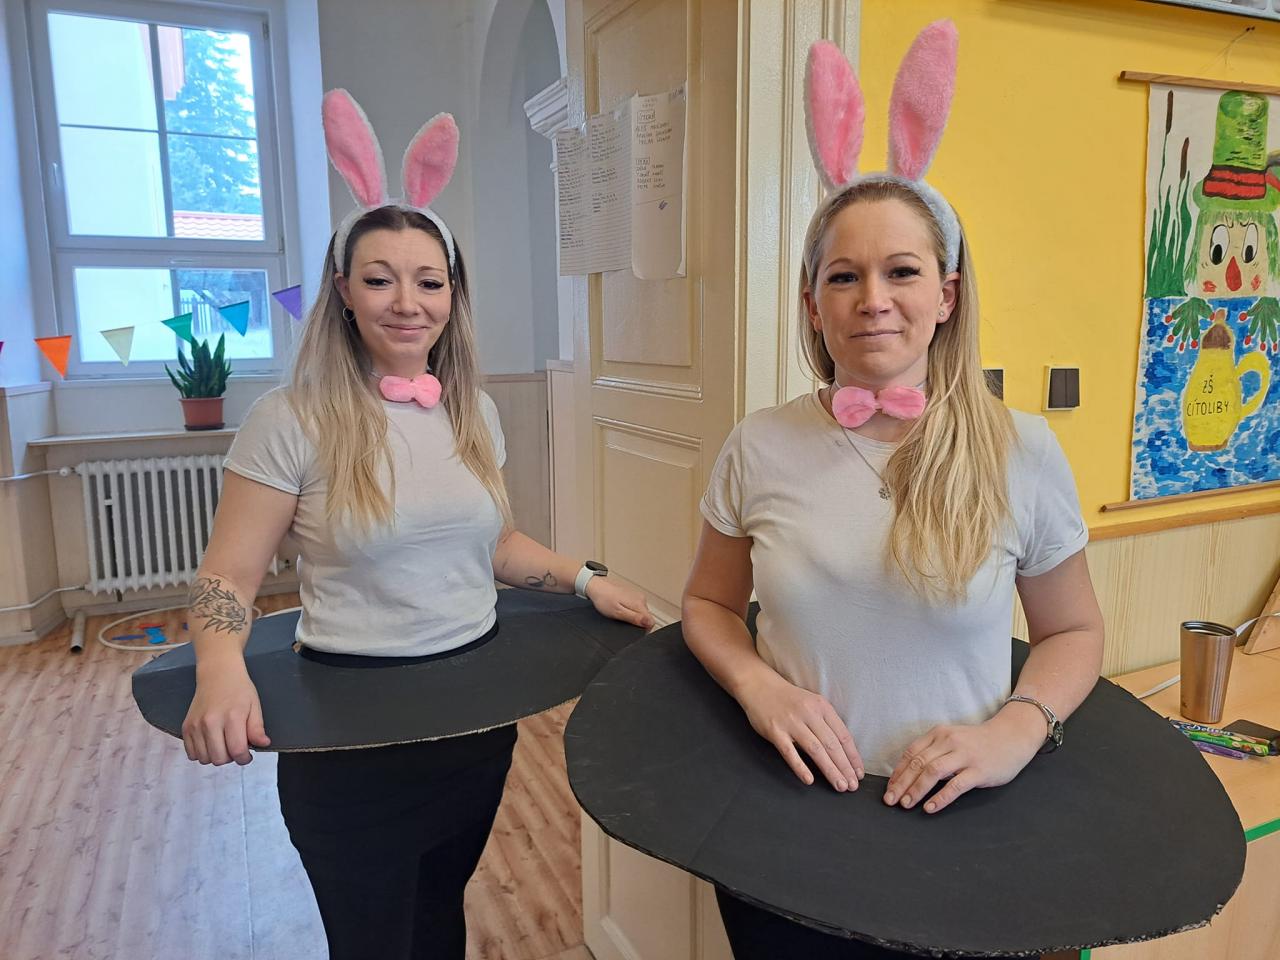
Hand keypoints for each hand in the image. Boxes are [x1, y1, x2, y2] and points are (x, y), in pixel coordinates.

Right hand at [182, 659, 270, 765]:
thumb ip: (257, 728)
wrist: (217, 674)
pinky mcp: (186, 727)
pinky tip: (211, 742)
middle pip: (219, 759)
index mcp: (231, 717)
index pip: (237, 751)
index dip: (244, 758)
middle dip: (231, 758)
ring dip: (216, 756)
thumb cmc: (238, 689)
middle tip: (235, 747)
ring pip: (204, 759)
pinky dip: (202, 753)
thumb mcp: (254, 705)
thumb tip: (263, 744)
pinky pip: (191, 753)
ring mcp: (196, 725)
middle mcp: (211, 722)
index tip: (247, 755)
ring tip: (223, 743)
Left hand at [585, 576, 654, 628]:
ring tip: (619, 612)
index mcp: (639, 603)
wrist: (596, 586)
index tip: (632, 628)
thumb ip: (635, 618)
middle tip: (622, 619)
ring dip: (632, 615)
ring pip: (641, 612)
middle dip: (636, 622)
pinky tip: (619, 607)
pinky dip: (629, 610)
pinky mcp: (633, 594)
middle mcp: (641, 598)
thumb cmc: (604, 599)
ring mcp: (637, 595)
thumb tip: (649, 623)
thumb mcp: (618, 613)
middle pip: (646, 617)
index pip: (651, 621)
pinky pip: (636, 606)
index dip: (643, 629)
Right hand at [734, 670, 863, 791]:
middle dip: (845, 767)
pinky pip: (789, 752)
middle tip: (852, 786)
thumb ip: (826, 723)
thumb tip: (842, 751)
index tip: (859, 773)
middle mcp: (809, 713)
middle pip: (832, 745)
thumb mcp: (812, 704)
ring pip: (815, 750)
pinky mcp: (774, 731)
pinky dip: (800, 767)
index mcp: (822, 706)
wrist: (759, 685)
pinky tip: (809, 780)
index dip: (853, 756)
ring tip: (839, 785)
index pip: (843, 735)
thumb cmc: (789, 699)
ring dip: (830, 770)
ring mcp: (791, 722)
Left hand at [883, 708, 1043, 813]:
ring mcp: (964, 756)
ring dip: (916, 790)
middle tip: (890, 801)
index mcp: (939, 734)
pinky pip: (955, 785)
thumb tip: (909, 774)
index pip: (911, 753)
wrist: (1011, 736)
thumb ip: (933, 752)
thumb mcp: (952, 739)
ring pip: (933, 772)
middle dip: (901, 783)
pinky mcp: (979, 770)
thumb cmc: (978, 742)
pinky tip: (930, 808)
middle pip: (918, 763)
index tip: (889, 788)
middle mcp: (949, 742)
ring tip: (906, 804)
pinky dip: (940, 797)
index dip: (897, 772)